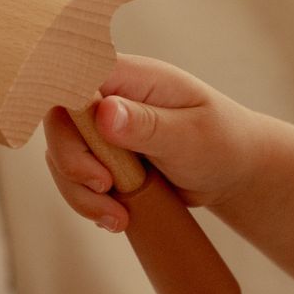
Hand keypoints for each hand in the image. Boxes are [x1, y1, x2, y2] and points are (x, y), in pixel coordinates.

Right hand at [44, 54, 261, 233]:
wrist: (234, 171)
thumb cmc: (222, 141)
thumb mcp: (190, 135)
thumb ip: (148, 124)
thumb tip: (105, 112)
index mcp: (131, 77)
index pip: (74, 76)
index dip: (62, 104)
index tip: (82, 145)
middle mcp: (109, 98)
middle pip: (59, 120)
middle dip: (71, 161)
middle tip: (104, 187)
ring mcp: (103, 130)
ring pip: (62, 155)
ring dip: (79, 192)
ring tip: (116, 218)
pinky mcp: (103, 158)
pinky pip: (76, 179)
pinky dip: (89, 202)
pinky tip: (117, 218)